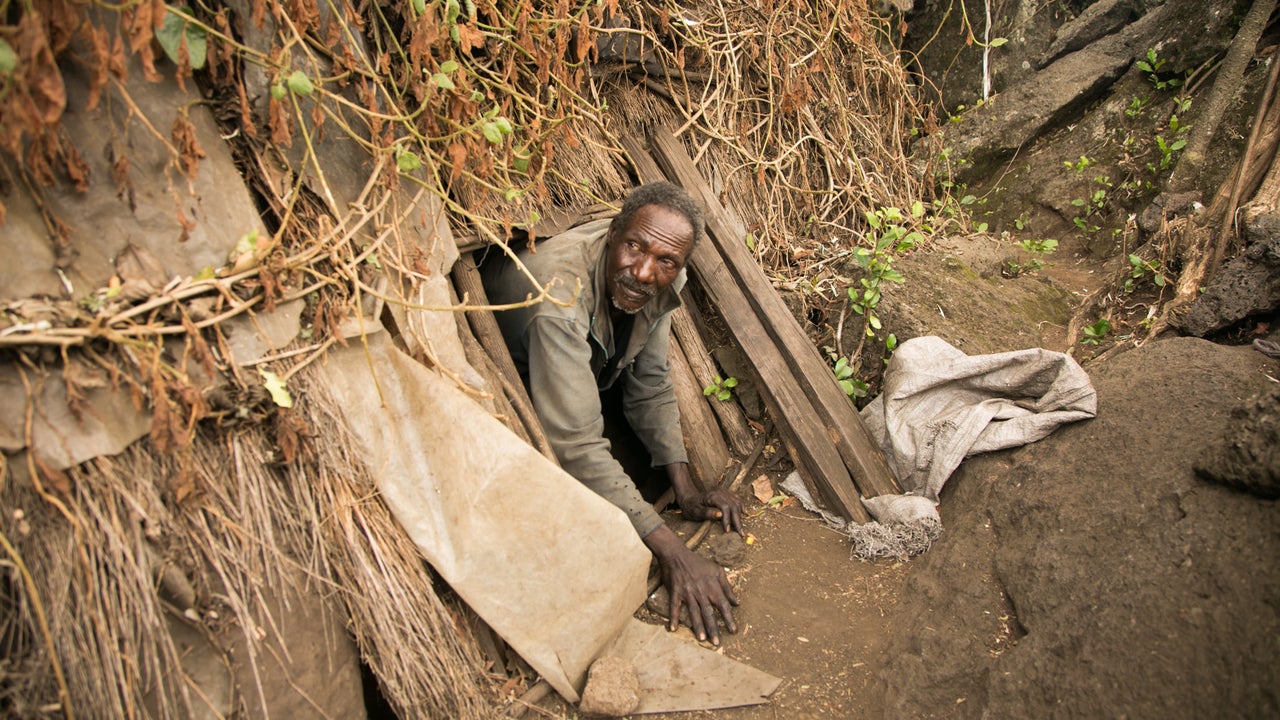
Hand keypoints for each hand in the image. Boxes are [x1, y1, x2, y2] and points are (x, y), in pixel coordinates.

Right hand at [644, 525, 738, 644]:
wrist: (677, 554)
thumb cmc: (698, 562)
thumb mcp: (716, 570)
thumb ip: (727, 586)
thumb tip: (736, 602)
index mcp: (712, 586)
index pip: (723, 605)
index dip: (728, 618)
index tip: (733, 631)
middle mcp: (701, 591)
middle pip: (708, 612)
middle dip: (713, 628)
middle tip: (716, 643)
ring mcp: (687, 592)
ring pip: (693, 612)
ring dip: (697, 626)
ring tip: (701, 639)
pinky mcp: (675, 592)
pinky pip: (674, 607)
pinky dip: (673, 617)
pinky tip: (673, 628)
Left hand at [664, 462, 743, 533]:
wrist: (688, 497)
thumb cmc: (690, 506)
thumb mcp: (695, 512)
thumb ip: (707, 513)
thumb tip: (720, 515)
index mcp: (712, 496)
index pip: (725, 507)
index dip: (728, 519)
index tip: (728, 531)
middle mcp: (719, 492)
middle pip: (733, 505)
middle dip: (737, 520)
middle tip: (740, 533)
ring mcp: (723, 492)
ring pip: (736, 502)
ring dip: (739, 515)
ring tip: (740, 527)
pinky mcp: (725, 493)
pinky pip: (736, 498)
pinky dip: (741, 506)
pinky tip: (744, 513)